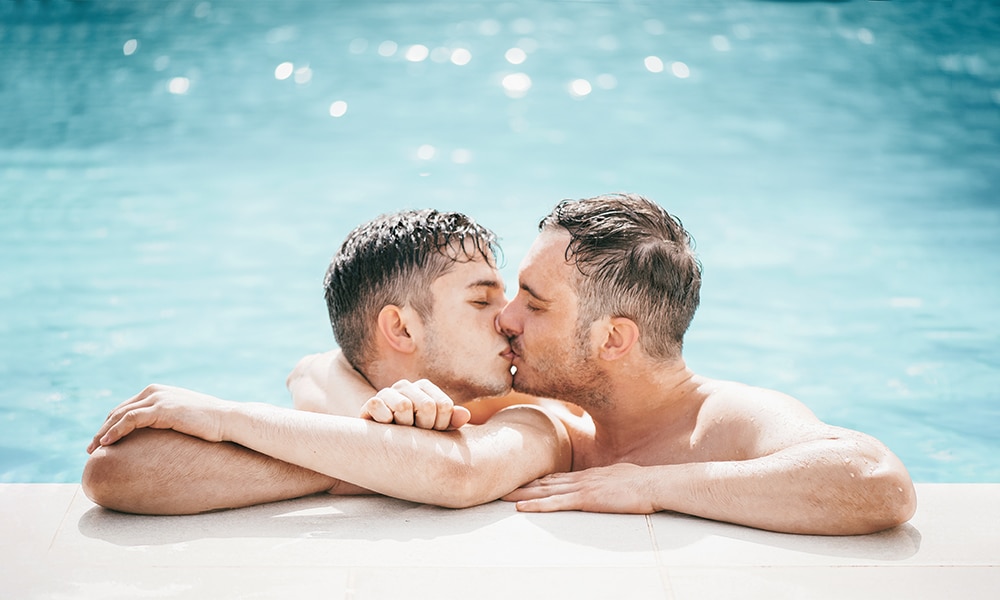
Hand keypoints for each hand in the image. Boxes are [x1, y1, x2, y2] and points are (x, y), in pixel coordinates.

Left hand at [87, 384, 231, 452]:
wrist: (228, 420)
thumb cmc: (209, 424)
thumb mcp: (182, 418)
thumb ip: (166, 420)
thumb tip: (158, 438)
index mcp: (157, 391)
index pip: (125, 407)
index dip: (110, 424)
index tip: (101, 442)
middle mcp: (154, 391)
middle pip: (118, 410)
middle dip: (102, 429)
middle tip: (91, 449)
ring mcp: (157, 398)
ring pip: (119, 415)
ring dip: (103, 432)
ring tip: (93, 450)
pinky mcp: (161, 409)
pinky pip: (130, 420)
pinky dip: (115, 431)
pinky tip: (106, 443)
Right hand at [359, 379, 470, 429]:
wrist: (381, 445)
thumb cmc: (413, 435)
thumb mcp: (435, 429)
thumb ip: (451, 421)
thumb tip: (465, 416)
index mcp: (425, 387)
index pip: (444, 405)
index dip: (441, 425)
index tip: (432, 432)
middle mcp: (406, 386)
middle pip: (427, 406)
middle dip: (424, 427)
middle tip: (417, 435)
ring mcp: (387, 393)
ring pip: (403, 405)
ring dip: (404, 427)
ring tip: (401, 432)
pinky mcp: (371, 403)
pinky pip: (378, 405)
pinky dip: (384, 420)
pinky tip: (385, 427)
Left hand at [502, 463, 657, 513]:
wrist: (654, 484)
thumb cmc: (644, 484)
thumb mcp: (623, 478)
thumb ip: (611, 480)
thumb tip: (611, 483)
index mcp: (591, 474)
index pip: (559, 477)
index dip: (540, 479)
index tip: (525, 481)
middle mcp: (582, 478)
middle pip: (546, 481)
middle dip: (525, 484)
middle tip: (505, 486)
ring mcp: (582, 487)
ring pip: (545, 491)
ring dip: (523, 494)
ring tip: (505, 496)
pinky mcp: (585, 499)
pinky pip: (555, 503)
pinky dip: (536, 506)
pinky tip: (522, 509)